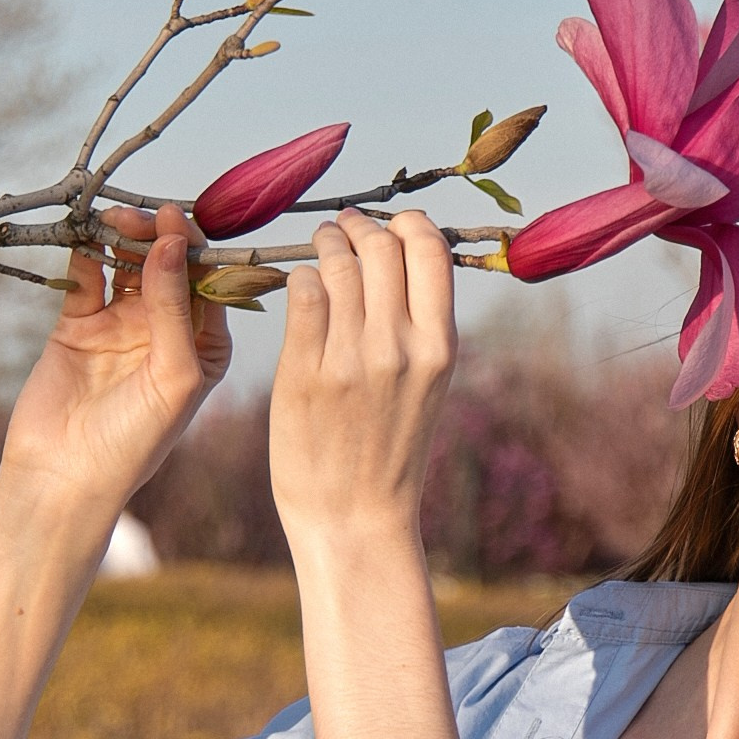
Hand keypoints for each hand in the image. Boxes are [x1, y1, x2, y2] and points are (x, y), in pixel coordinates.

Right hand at [0, 205, 228, 535]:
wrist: (65, 476)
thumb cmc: (135, 440)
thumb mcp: (173, 374)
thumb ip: (174, 308)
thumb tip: (173, 244)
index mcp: (205, 345)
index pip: (210, 283)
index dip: (199, 249)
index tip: (182, 221)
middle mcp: (167, 330)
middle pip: (169, 266)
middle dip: (161, 237)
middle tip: (145, 216)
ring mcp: (122, 324)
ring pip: (129, 265)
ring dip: (125, 239)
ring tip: (116, 219)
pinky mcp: (79, 324)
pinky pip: (86, 277)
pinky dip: (85, 253)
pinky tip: (85, 233)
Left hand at [270, 210, 456, 553]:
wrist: (354, 515)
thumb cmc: (389, 448)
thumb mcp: (427, 384)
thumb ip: (420, 324)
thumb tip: (402, 253)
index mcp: (440, 347)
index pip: (430, 249)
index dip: (406, 223)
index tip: (387, 226)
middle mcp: (400, 347)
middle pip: (381, 246)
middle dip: (358, 228)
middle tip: (342, 230)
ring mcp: (351, 359)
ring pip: (336, 264)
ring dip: (324, 245)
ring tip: (319, 249)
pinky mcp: (304, 372)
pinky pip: (301, 295)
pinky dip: (299, 280)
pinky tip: (300, 289)